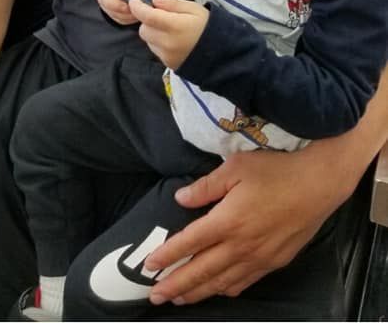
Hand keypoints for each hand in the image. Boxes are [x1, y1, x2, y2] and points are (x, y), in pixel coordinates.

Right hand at [95, 0, 149, 24]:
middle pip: (105, 0)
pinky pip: (119, 19)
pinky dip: (129, 17)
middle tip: (129, 5)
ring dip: (125, 12)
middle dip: (118, 4)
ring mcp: (106, 4)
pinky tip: (136, 12)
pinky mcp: (113, 14)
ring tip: (137, 8)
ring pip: (112, 12)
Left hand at [128, 0, 207, 68]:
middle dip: (147, 21)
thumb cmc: (207, 26)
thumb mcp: (194, 9)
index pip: (147, 16)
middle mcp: (167, 43)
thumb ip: (173, 3)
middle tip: (160, 16)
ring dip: (152, 32)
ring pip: (148, 41)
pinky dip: (158, 43)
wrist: (220, 54)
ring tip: (168, 29)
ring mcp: (166, 56)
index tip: (133, 1)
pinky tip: (171, 40)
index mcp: (174, 26)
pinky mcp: (168, 64)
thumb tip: (155, 1)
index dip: (137, 8)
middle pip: (144, 30)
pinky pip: (155, 50)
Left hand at [144, 148, 342, 305]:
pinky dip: (225, 290)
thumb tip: (180, 199)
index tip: (148, 266)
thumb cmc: (276, 170)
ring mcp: (258, 258)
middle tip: (154, 296)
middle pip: (200, 271)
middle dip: (175, 285)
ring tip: (179, 299)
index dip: (166, 256)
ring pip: (221, 283)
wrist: (318, 184)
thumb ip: (206, 186)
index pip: (188, 243)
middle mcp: (240, 246)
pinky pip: (243, 283)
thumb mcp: (236, 166)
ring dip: (197, 293)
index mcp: (227, 221)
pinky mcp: (274, 263)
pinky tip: (217, 290)